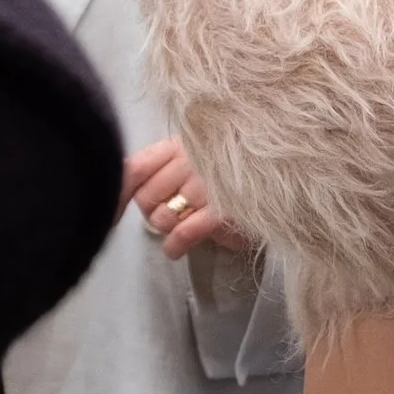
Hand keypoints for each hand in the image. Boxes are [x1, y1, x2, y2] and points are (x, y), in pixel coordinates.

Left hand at [124, 133, 252, 261]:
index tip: (114, 210)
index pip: (136, 168)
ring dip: (168, 229)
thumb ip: (154, 166)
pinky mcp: (224, 208)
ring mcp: (208, 183)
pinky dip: (176, 245)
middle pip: (146, 197)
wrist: (279, 177)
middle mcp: (192, 159)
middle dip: (153, 212)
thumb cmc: (231, 169)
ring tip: (181, 227)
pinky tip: (175, 249)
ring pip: (164, 217)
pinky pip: (185, 232)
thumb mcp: (191, 156)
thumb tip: (118, 184)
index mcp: (182, 144)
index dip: (121, 192)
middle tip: (170, 214)